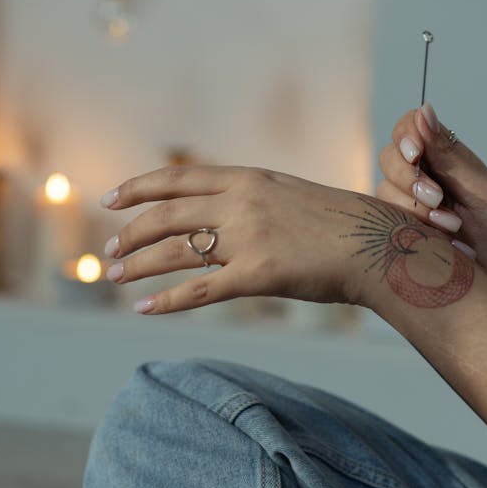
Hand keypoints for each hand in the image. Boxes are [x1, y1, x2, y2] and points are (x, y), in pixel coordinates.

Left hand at [100, 165, 443, 314]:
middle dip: (131, 234)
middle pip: (167, 216)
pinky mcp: (258, 275)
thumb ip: (250, 198)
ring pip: (175, 252)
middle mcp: (240, 202)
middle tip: (109, 251)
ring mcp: (248, 238)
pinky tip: (144, 309)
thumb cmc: (338, 223)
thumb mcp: (287, 194)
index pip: (177, 178)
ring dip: (139, 265)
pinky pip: (200, 290)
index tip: (111, 199)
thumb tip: (219, 210)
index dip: (138, 188)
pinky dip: (166, 301)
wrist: (376, 244)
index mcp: (246, 178)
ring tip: (114, 277)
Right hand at [377, 103, 486, 308]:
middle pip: (390, 157)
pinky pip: (383, 220)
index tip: (416, 155)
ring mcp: (412, 208)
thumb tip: (424, 110)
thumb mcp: (486, 195)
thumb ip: (451, 156)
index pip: (412, 127)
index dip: (406, 135)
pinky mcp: (402, 234)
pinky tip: (439, 241)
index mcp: (452, 161)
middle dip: (409, 179)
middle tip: (439, 201)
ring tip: (451, 229)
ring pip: (382, 190)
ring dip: (414, 209)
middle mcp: (428, 179)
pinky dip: (408, 228)